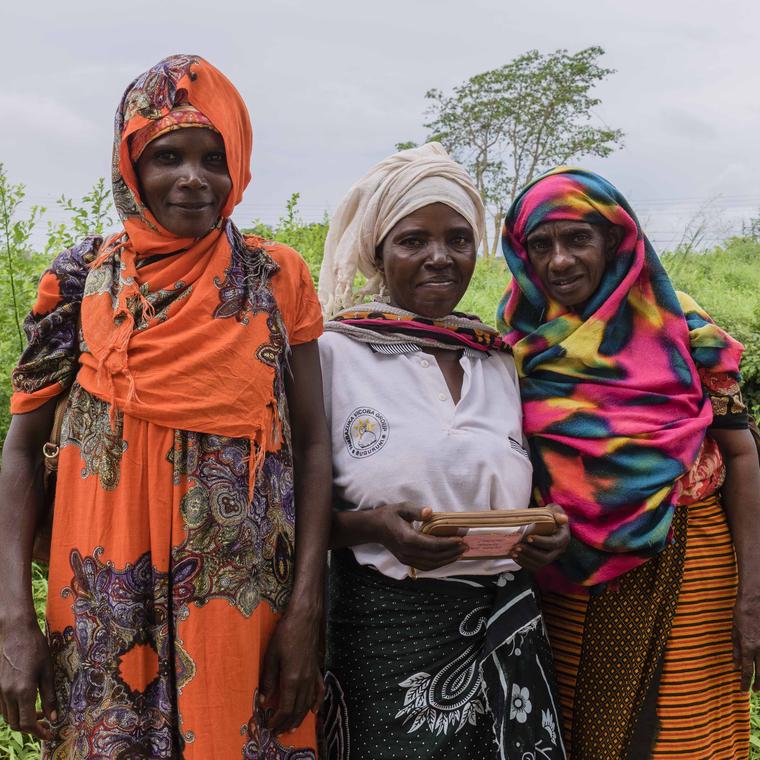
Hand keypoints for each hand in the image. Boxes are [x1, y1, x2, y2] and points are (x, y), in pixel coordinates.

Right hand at [0, 619, 56, 739]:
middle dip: (31, 728)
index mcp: (23, 691)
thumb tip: (54, 717)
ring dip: (21, 720)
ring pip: (7, 717)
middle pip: (16, 724)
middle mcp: (7, 694)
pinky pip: (2, 707)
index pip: (28, 723)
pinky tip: (25, 702)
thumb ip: (50, 696)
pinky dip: (13, 711)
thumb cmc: (35, 648)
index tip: (49, 733)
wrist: (15, 631)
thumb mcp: (48, 671)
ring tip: (37, 712)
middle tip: (45, 722)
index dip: (39, 732)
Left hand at [259, 606, 323, 734]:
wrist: (304, 618)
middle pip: (297, 709)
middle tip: (278, 733)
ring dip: (299, 717)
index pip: (285, 708)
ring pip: (307, 703)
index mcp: (292, 679)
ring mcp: (313, 675)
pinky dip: (317, 703)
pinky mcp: (316, 669)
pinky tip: (314, 710)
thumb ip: (267, 679)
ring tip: (292, 727)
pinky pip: (319, 691)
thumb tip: (263, 700)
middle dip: (287, 723)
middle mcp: (305, 681)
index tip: (269, 727)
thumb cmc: (285, 634)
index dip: (277, 721)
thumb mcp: (271, 656)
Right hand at [374, 504, 465, 571]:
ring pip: (431, 564)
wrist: (374, 528)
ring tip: (460, 552)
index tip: (461, 539)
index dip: (448, 543)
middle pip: (434, 556)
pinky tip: (447, 558)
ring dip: (447, 559)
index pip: (432, 544)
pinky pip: (426, 566)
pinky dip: (438, 564)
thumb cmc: (389, 515)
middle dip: (452, 552)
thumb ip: (416, 511)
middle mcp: (408, 552)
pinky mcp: (407, 561)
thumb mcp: (402, 508)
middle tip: (466, 546)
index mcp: (407, 538)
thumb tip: (429, 512)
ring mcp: (407, 559)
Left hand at [510, 503, 569, 572]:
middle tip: (517, 546)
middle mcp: (558, 550)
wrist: (549, 522)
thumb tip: (562, 518)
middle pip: (546, 557)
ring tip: (513, 551)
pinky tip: (515, 556)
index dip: (541, 542)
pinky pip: (534, 567)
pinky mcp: (542, 560)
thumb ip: (557, 513)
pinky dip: (524, 563)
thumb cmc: (550, 515)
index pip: (553, 543)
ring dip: (525, 559)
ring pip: (539, 564)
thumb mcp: (554, 510)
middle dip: (530, 553)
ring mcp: (550, 557)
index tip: (528, 537)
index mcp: (563, 538)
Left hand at [733, 591, 759, 690]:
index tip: (743, 690)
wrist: (756, 599)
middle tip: (755, 691)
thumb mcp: (734, 630)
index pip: (747, 670)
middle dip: (759, 684)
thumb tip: (735, 665)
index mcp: (748, 646)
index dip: (745, 682)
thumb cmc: (742, 612)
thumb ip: (736, 649)